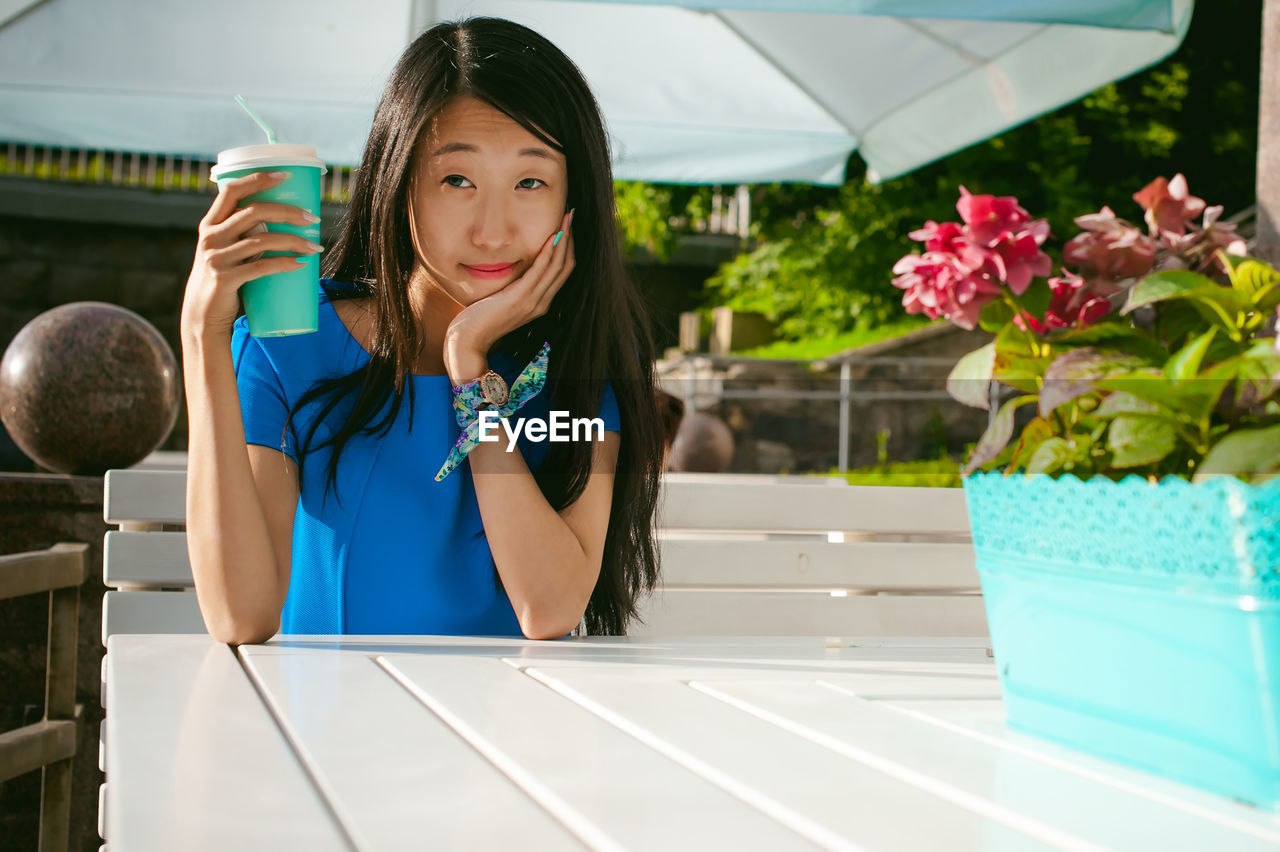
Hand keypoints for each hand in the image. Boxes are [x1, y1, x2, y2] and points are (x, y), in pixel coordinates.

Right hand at [180, 171, 323, 344]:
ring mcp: (216, 258)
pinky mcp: (225, 279)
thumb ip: (243, 234)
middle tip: (312, 218)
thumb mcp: (225, 250)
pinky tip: (301, 264)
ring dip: (294, 241)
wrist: (202, 314)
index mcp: (210, 224)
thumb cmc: (223, 278)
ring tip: (315, 246)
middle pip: (254, 212)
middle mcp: (211, 237)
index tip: (285, 175)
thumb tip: (282, 220)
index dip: (258, 179)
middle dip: (287, 212)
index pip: (232, 191)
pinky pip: (261, 268)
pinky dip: (284, 264)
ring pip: (262, 241)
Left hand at [444, 209, 574, 378]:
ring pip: (558, 266)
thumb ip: (512, 287)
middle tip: (571, 214)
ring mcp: (533, 302)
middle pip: (566, 266)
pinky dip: (549, 252)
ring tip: (567, 217)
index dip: (568, 247)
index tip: (566, 225)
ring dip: (565, 239)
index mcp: (540, 302)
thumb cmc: (479, 321)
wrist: (468, 342)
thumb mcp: (501, 300)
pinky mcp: (520, 299)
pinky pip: (541, 272)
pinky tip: (552, 236)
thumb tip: (512, 270)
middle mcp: (542, 303)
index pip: (562, 271)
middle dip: (571, 238)